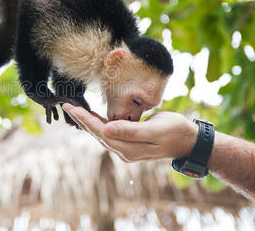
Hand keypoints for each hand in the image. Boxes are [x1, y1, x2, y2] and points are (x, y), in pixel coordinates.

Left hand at [62, 103, 197, 161]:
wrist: (187, 140)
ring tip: (74, 109)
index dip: (85, 119)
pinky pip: (108, 132)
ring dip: (87, 121)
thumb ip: (131, 131)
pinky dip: (98, 122)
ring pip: (100, 133)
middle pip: (96, 133)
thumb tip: (106, 130)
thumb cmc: (174, 131)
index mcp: (128, 149)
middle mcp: (123, 150)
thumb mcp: (154, 131)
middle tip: (66, 105)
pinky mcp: (129, 142)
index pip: (100, 132)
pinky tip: (92, 115)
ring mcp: (126, 147)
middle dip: (81, 119)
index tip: (72, 107)